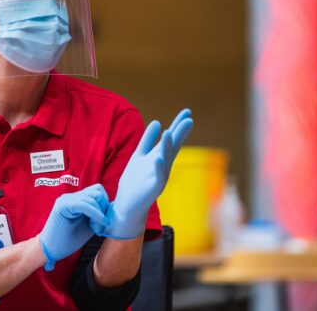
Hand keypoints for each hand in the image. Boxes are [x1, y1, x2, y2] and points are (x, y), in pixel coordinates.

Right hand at [39, 184, 109, 270]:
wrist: (50, 250)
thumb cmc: (68, 240)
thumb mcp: (89, 226)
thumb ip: (98, 216)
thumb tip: (113, 208)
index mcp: (77, 200)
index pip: (98, 191)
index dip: (104, 205)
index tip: (103, 222)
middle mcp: (71, 196)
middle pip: (98, 190)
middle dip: (103, 207)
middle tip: (99, 225)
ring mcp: (66, 199)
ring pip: (93, 196)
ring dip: (99, 212)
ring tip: (95, 227)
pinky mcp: (63, 206)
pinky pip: (85, 204)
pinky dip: (95, 214)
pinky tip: (96, 226)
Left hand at [99, 109, 192, 238]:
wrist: (127, 205)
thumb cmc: (134, 181)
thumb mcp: (139, 156)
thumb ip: (147, 140)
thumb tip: (157, 122)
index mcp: (159, 156)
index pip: (171, 138)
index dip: (178, 124)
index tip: (187, 111)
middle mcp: (163, 165)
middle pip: (173, 146)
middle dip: (180, 133)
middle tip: (189, 119)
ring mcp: (160, 176)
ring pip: (166, 159)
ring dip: (167, 146)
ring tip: (168, 132)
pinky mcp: (154, 188)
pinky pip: (158, 177)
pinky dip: (159, 168)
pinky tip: (158, 159)